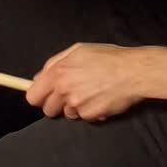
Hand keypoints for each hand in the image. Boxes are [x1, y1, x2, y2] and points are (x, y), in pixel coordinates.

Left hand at [26, 42, 143, 120]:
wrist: (133, 71)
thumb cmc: (106, 57)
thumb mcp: (77, 50)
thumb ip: (54, 63)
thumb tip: (38, 78)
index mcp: (57, 72)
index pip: (33, 96)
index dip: (38, 97)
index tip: (44, 96)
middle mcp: (64, 90)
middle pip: (48, 110)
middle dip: (56, 104)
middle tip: (69, 95)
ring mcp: (77, 104)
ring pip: (67, 114)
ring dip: (74, 107)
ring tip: (89, 93)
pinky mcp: (91, 115)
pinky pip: (84, 117)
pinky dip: (90, 111)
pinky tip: (99, 99)